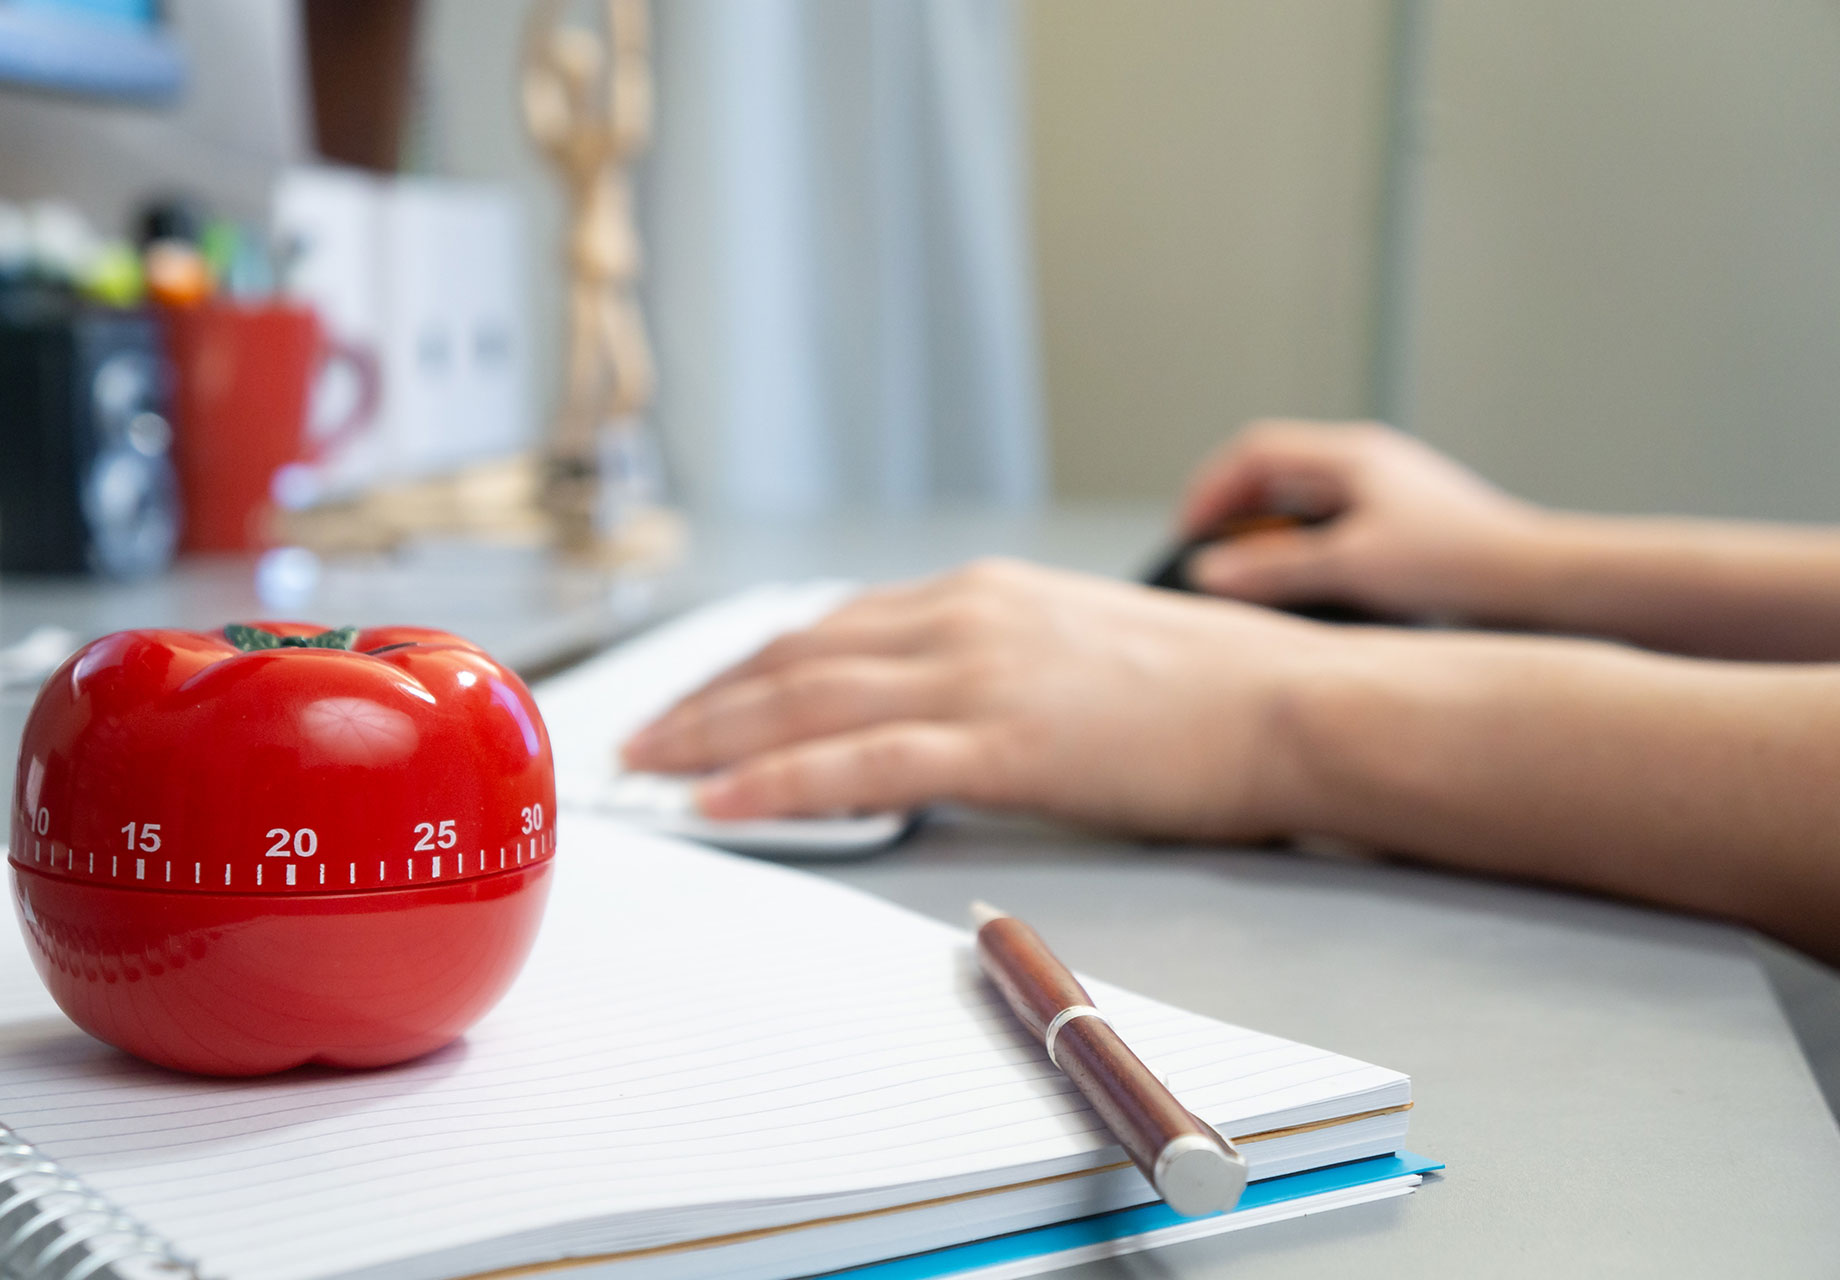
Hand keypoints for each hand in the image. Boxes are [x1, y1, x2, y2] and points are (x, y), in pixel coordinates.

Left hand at [621, 559, 1343, 836]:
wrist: (1294, 702)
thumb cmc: (1207, 687)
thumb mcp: (1080, 645)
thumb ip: (995, 659)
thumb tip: (933, 699)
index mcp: (983, 594)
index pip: (830, 628)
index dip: (748, 668)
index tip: (696, 697)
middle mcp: (966, 616)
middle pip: (798, 658)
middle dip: (706, 700)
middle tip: (637, 736)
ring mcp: (982, 673)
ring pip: (810, 702)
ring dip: (715, 738)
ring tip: (650, 770)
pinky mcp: (1006, 740)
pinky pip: (864, 763)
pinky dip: (782, 783)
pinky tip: (723, 804)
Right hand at [1177, 420, 1544, 619]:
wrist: (1540, 582)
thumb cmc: (1456, 562)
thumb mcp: (1351, 566)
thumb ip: (1273, 570)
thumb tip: (1208, 573)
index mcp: (1352, 453)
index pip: (1254, 451)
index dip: (1211, 492)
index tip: (1189, 536)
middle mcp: (1369, 462)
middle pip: (1276, 473)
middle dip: (1236, 515)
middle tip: (1213, 558)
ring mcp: (1389, 491)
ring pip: (1305, 503)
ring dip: (1271, 537)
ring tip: (1252, 577)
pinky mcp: (1405, 525)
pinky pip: (1334, 528)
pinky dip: (1305, 552)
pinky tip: (1306, 590)